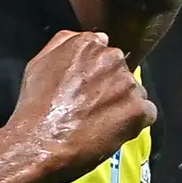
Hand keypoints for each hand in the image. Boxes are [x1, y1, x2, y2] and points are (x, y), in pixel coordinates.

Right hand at [2, 31, 156, 182]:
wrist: (39, 143)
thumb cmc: (34, 107)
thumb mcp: (39, 63)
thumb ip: (65, 44)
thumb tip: (91, 39)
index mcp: (89, 43)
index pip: (104, 54)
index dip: (97, 76)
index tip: (87, 91)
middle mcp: (112, 57)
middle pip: (122, 72)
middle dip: (112, 89)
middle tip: (92, 110)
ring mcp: (128, 83)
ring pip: (135, 93)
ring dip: (123, 106)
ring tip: (100, 124)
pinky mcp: (138, 110)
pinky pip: (147, 113)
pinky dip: (135, 123)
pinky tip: (114, 132)